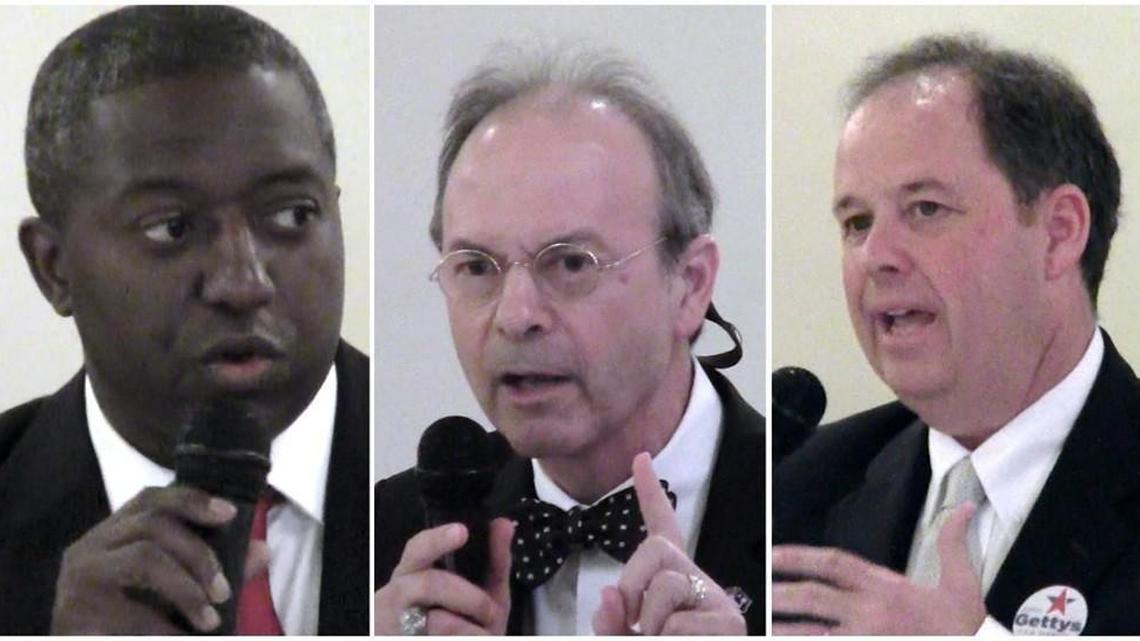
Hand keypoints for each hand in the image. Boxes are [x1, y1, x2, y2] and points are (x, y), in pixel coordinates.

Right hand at [51, 485, 255, 633]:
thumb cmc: (128, 618)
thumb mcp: (174, 589)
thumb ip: (214, 569)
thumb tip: (262, 552)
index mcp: (115, 532)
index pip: (152, 498)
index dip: (192, 499)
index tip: (229, 513)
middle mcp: (93, 545)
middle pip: (154, 524)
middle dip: (200, 555)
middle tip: (224, 592)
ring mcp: (80, 575)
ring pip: (145, 557)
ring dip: (187, 589)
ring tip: (210, 620)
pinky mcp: (75, 610)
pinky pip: (130, 610)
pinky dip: (166, 627)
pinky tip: (183, 639)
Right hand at [374, 518, 513, 634]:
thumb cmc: (467, 619)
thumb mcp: (486, 591)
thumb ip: (495, 560)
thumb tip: (503, 524)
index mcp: (416, 571)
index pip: (419, 548)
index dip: (438, 539)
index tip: (461, 532)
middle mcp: (400, 593)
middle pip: (428, 584)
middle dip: (468, 597)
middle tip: (490, 610)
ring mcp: (398, 621)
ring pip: (438, 621)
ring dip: (469, 629)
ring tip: (483, 632)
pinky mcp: (403, 638)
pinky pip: (439, 638)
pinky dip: (464, 637)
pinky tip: (469, 636)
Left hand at [592, 453, 745, 634]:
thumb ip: (611, 622)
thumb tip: (611, 596)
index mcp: (673, 584)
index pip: (661, 529)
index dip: (648, 492)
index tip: (639, 457)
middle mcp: (701, 584)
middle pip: (655, 553)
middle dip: (633, 589)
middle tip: (639, 628)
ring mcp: (719, 604)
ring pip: (665, 588)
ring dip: (648, 626)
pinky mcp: (730, 624)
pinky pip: (677, 623)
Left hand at [771, 503, 985, 634]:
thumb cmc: (964, 632)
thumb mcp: (964, 587)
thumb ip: (953, 545)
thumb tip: (964, 509)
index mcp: (887, 588)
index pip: (835, 563)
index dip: (800, 556)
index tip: (773, 554)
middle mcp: (871, 612)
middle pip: (814, 597)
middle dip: (782, 594)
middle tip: (756, 591)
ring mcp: (866, 638)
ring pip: (813, 633)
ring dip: (785, 630)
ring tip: (760, 625)